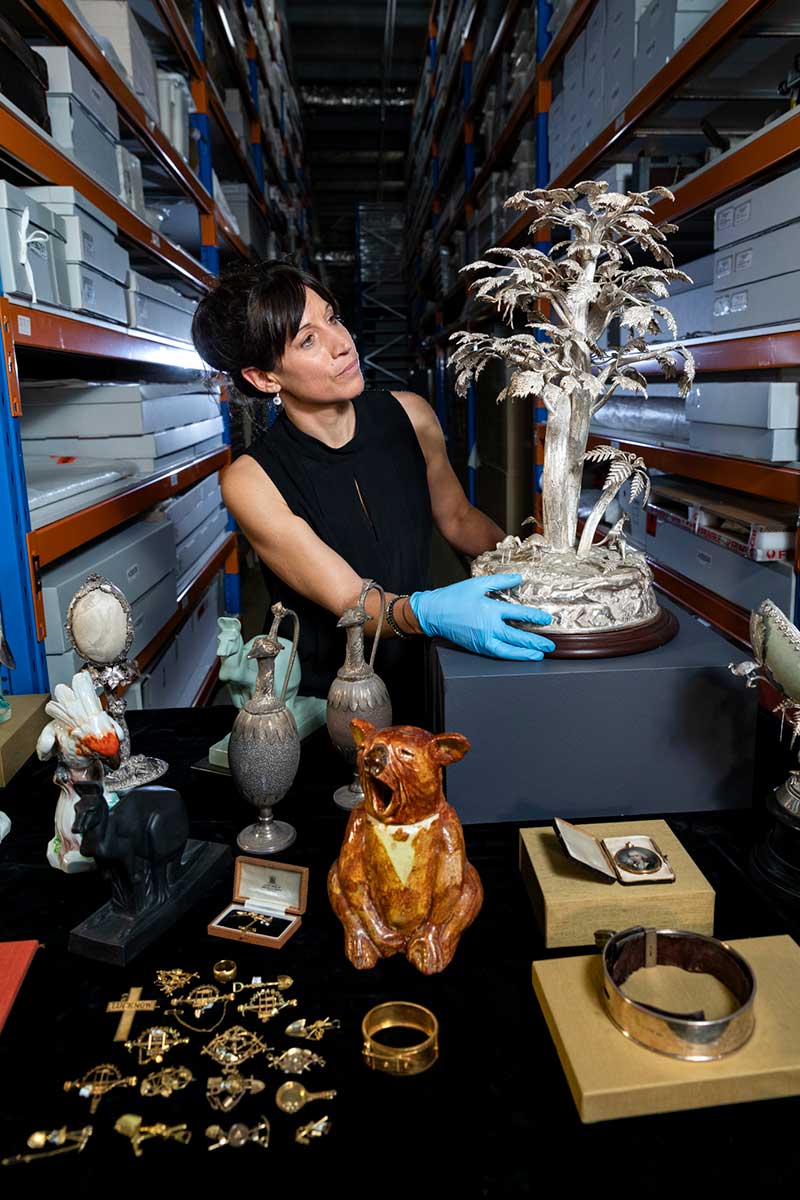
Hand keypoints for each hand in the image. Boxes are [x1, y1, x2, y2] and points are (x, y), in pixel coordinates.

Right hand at [409, 574, 554, 660]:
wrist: (432, 613)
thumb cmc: (452, 598)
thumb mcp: (477, 584)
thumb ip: (500, 581)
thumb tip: (518, 578)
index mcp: (490, 611)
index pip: (519, 615)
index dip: (535, 617)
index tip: (546, 619)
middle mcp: (488, 628)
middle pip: (517, 637)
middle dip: (536, 642)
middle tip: (549, 645)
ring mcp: (483, 640)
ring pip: (509, 651)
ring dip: (525, 654)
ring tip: (538, 655)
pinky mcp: (477, 647)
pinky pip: (498, 654)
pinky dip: (510, 656)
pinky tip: (517, 655)